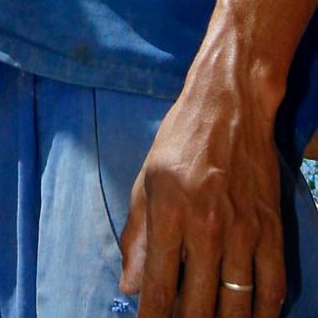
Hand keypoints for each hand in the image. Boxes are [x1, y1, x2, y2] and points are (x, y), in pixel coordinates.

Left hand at [119, 76, 284, 316]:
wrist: (229, 105)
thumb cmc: (180, 140)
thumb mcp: (146, 180)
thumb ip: (137, 236)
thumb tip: (130, 286)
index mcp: (169, 213)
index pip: (160, 287)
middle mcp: (207, 227)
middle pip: (199, 306)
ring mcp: (244, 231)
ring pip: (236, 305)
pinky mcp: (272, 230)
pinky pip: (272, 288)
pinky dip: (262, 314)